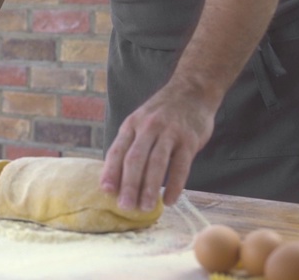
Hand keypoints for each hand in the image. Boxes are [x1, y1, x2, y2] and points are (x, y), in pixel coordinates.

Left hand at [101, 80, 216, 209]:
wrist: (193, 91)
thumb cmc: (162, 114)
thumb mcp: (140, 122)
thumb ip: (130, 146)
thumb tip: (116, 178)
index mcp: (131, 125)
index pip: (117, 150)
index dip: (110, 171)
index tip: (106, 191)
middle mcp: (148, 127)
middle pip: (135, 159)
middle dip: (129, 185)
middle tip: (126, 206)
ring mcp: (169, 132)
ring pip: (157, 163)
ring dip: (150, 188)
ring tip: (146, 207)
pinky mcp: (189, 139)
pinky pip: (181, 165)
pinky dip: (175, 185)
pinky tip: (171, 200)